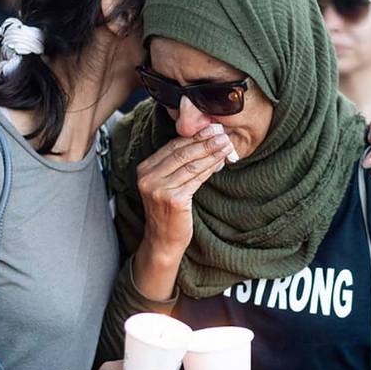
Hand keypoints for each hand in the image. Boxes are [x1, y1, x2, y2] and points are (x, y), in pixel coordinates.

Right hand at [136, 123, 233, 258]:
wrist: (163, 241)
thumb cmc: (169, 212)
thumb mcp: (166, 185)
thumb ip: (177, 165)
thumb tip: (203, 142)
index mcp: (144, 169)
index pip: (172, 147)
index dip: (193, 136)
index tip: (211, 128)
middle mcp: (148, 177)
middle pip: (182, 153)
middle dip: (205, 141)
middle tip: (223, 133)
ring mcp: (159, 189)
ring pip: (191, 164)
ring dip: (211, 152)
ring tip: (226, 145)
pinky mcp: (173, 199)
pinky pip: (196, 178)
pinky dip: (210, 168)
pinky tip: (221, 162)